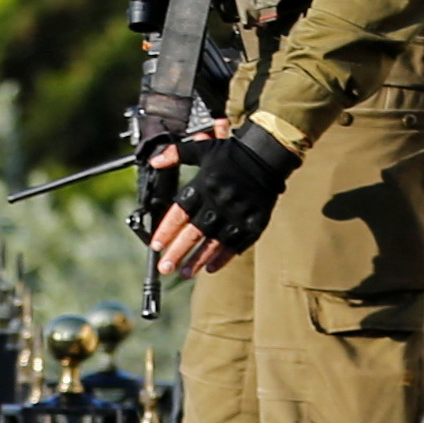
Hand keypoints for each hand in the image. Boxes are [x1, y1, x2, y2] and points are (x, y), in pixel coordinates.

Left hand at [145, 124, 294, 277]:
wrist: (268, 154)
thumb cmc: (233, 153)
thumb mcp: (202, 148)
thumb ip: (176, 155)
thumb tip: (155, 161)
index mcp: (204, 187)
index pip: (180, 213)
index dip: (167, 230)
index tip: (156, 245)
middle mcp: (219, 203)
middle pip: (194, 233)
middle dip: (178, 252)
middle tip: (165, 267)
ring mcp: (237, 214)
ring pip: (214, 242)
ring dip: (198, 260)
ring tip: (185, 274)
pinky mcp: (254, 222)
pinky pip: (237, 244)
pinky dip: (224, 257)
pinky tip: (211, 268)